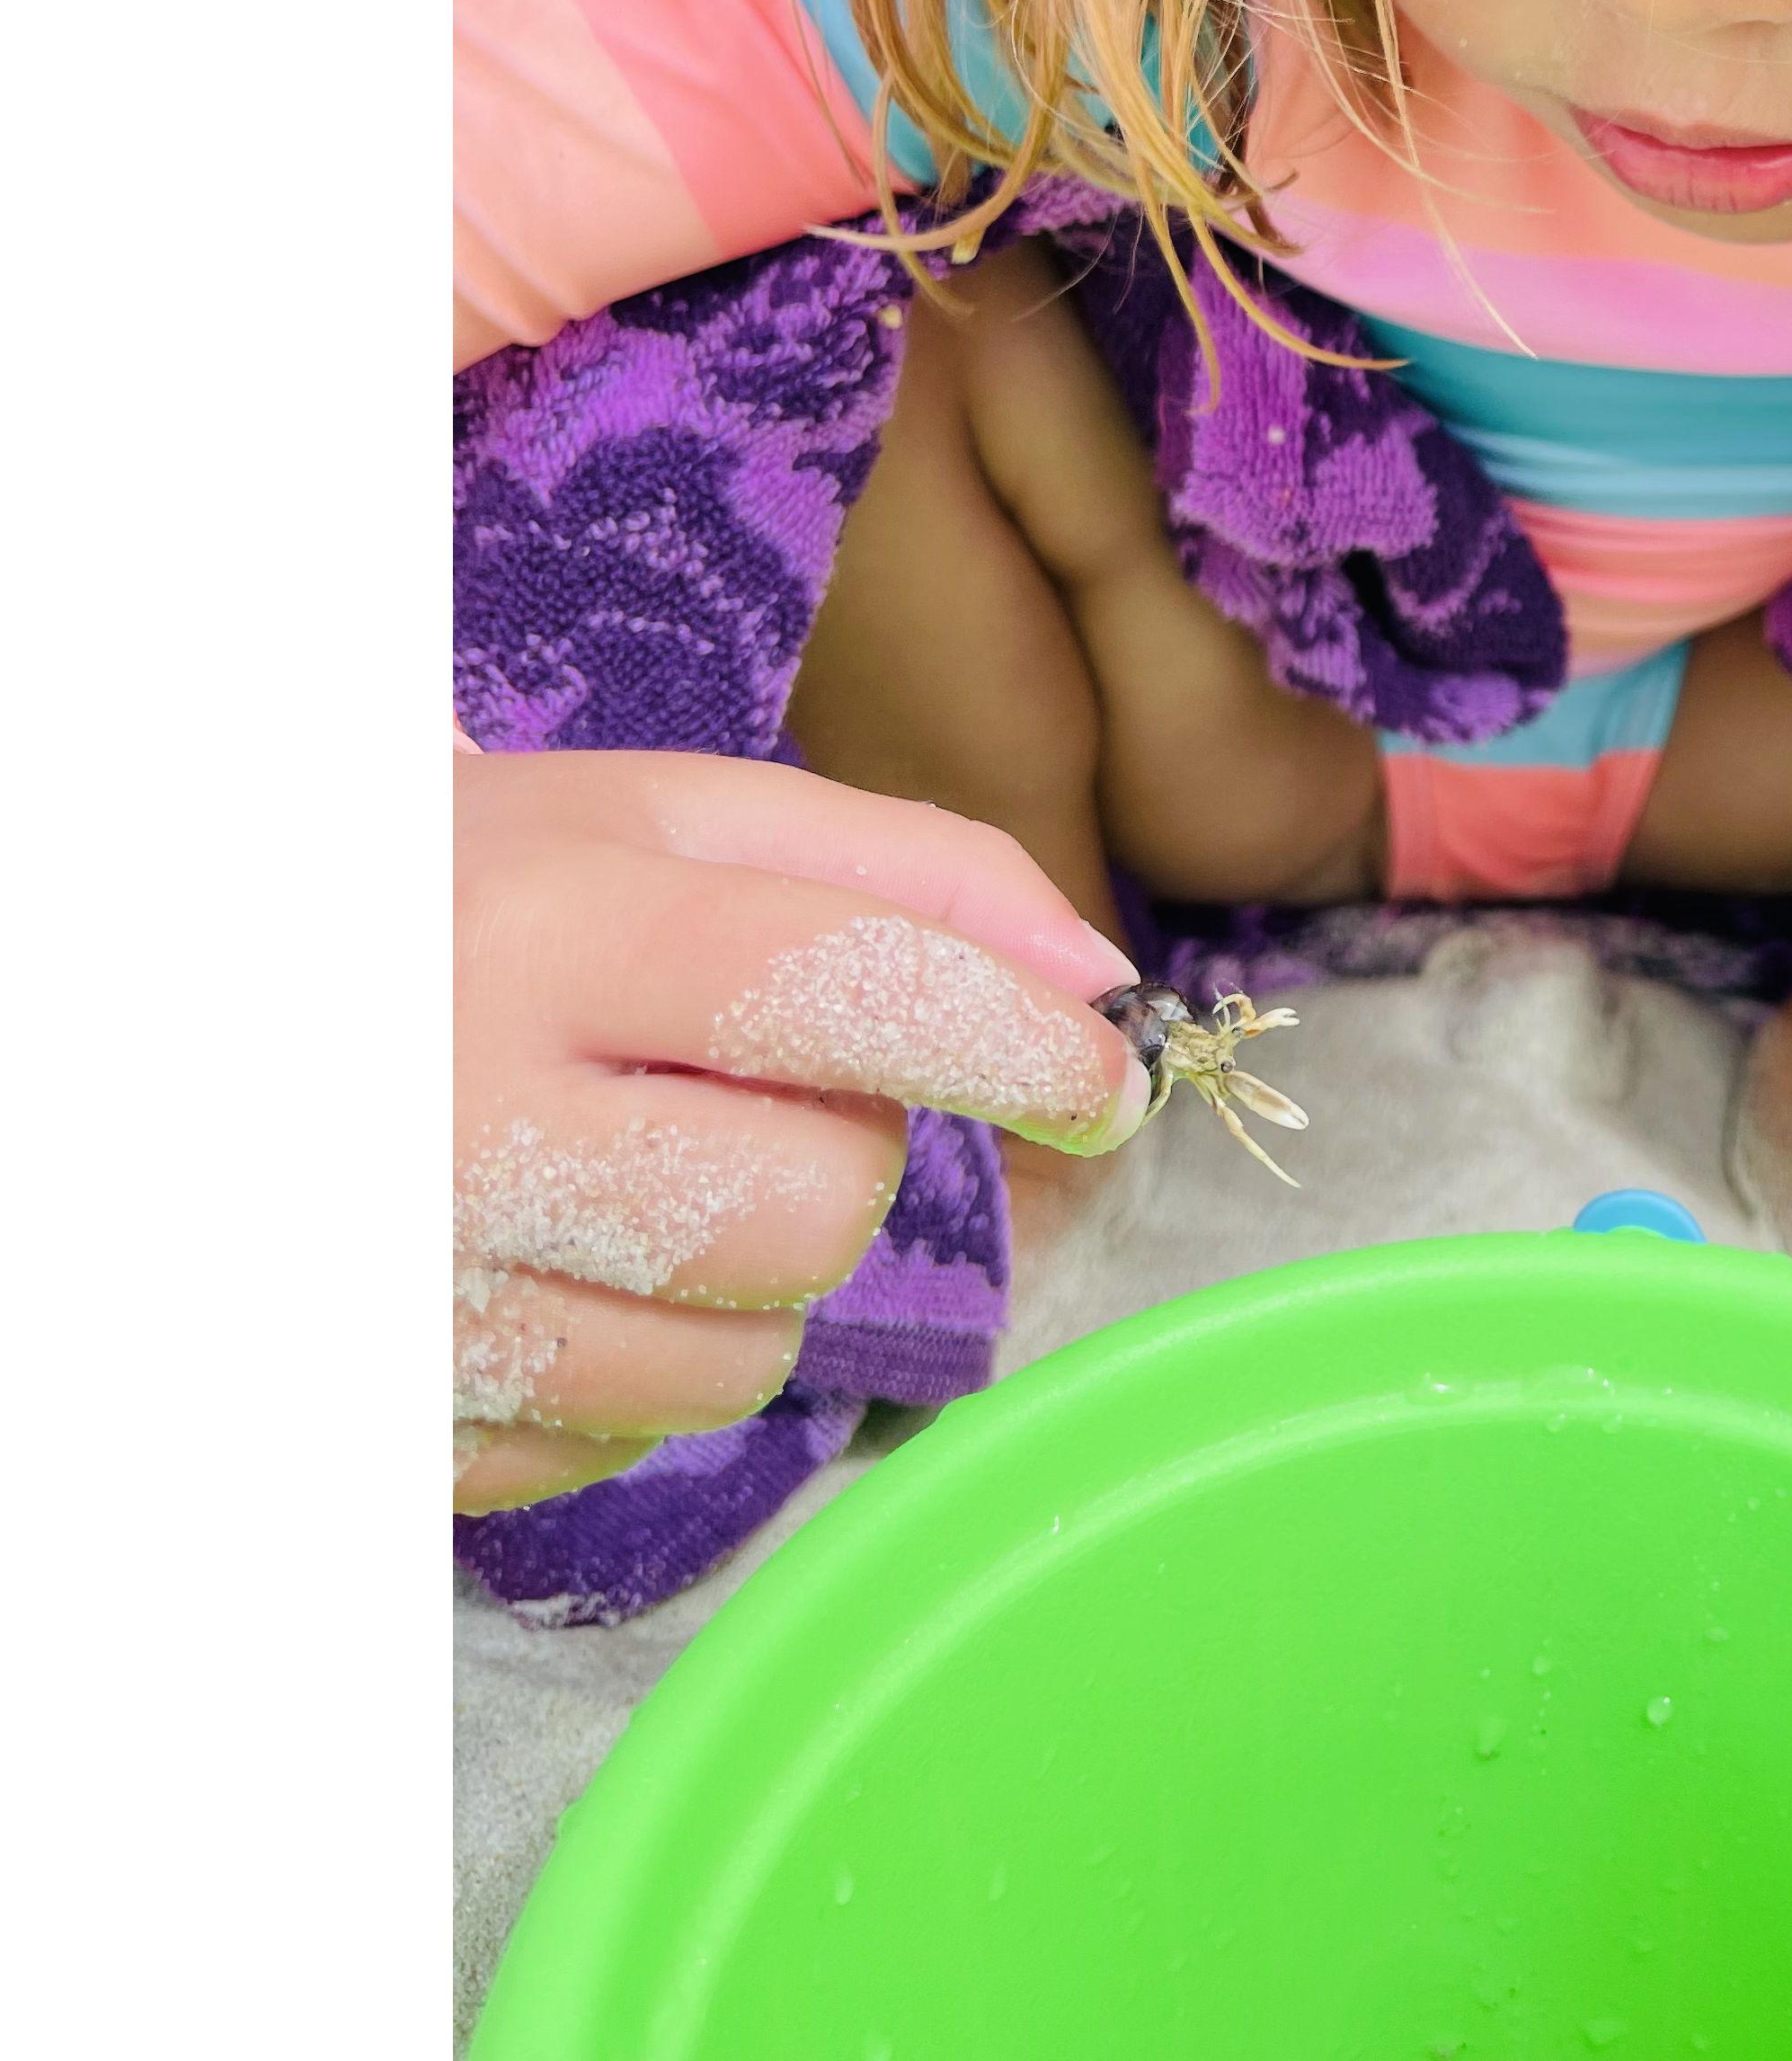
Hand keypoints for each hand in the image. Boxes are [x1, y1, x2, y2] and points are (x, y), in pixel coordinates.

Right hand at [454, 749, 1148, 1515]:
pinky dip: (651, 1358)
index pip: (847, 992)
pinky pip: (629, 1442)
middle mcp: (465, 1124)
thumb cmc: (479, 890)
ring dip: (761, 1269)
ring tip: (652, 1162)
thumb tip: (1098, 977)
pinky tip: (572, 1255)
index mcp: (545, 932)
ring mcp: (413, 1299)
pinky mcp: (390, 1424)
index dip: (1015, 1041)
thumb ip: (909, 871)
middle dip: (850, 1154)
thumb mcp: (674, 820)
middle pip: (815, 1207)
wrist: (212, 1004)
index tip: (1108, 1074)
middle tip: (762, 1090)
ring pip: (746, 1355)